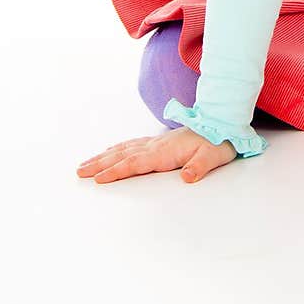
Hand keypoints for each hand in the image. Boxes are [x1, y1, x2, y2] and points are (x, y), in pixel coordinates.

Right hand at [76, 129, 236, 183]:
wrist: (224, 124)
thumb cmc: (219, 142)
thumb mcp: (213, 158)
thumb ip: (199, 167)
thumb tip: (187, 178)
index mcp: (165, 152)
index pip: (136, 162)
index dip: (116, 171)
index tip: (98, 179)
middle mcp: (156, 145)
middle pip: (122, 155)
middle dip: (100, 164)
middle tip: (79, 172)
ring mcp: (156, 142)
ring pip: (123, 149)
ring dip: (103, 157)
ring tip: (85, 164)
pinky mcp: (159, 141)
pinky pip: (132, 144)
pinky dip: (116, 149)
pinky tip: (109, 151)